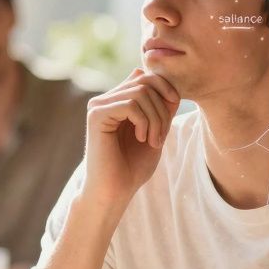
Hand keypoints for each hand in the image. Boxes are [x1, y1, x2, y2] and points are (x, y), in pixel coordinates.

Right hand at [81, 69, 179, 206]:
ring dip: (155, 118)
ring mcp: (99, 105)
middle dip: (162, 108)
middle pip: (145, 81)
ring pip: (141, 92)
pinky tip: (141, 139)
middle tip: (161, 137)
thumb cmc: (133, 168)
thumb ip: (162, 110)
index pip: (146, 76)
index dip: (166, 90)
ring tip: (153, 141)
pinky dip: (143, 122)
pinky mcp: (96, 115)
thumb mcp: (156, 133)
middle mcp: (106, 99)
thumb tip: (172, 87)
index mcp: (118, 101)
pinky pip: (130, 104)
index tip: (172, 113)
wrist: (113, 192)